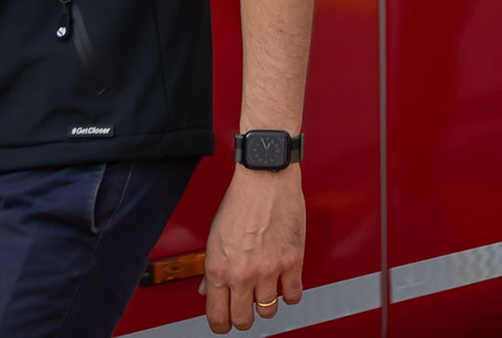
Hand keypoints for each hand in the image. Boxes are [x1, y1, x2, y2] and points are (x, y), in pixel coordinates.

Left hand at [201, 166, 304, 332]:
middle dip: (242, 321)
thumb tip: (208, 289)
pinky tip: (287, 290)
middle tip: (245, 316)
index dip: (220, 325)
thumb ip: (212, 267)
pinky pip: (293, 293)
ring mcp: (269, 268)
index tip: (224, 325)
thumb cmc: (241, 200)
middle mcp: (242, 273)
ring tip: (267, 300)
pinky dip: (291, 296)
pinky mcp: (292, 260)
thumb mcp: (214, 236)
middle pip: (242, 318)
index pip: (217, 314)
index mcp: (218, 269)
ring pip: (268, 309)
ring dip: (267, 309)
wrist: (265, 178)